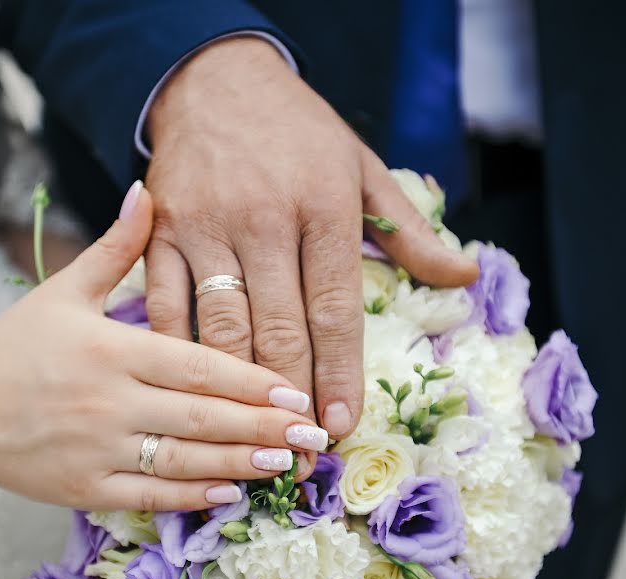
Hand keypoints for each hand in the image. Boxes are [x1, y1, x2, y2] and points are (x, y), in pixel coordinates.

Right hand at [0, 182, 323, 511]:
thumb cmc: (15, 345)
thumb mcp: (64, 288)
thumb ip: (117, 246)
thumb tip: (147, 188)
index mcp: (109, 349)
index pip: (196, 365)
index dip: (250, 380)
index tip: (294, 388)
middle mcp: (107, 401)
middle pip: (201, 415)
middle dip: (262, 425)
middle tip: (313, 430)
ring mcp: (96, 450)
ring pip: (183, 460)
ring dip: (240, 462)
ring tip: (287, 460)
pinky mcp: (84, 488)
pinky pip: (149, 497)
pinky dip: (192, 496)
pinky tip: (232, 491)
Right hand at [145, 37, 478, 439]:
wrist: (214, 81)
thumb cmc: (297, 130)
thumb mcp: (361, 166)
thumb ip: (410, 229)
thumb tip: (465, 276)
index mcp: (322, 205)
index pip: (336, 308)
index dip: (340, 372)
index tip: (340, 424)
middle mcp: (263, 220)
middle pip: (281, 328)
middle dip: (293, 396)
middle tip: (300, 450)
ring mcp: (205, 227)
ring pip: (222, 326)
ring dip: (239, 390)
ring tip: (253, 438)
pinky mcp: (160, 232)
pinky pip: (165, 304)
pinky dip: (178, 352)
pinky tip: (191, 392)